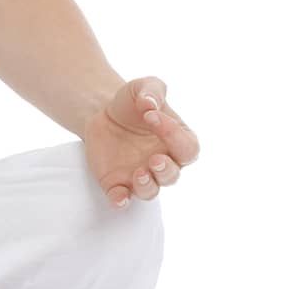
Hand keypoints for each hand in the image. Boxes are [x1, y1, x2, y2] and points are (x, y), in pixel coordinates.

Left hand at [80, 75, 199, 208]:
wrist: (102, 112)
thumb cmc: (132, 103)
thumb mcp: (143, 87)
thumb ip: (152, 91)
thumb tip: (150, 104)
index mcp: (178, 141)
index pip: (187, 147)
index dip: (173, 135)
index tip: (150, 115)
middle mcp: (164, 163)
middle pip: (173, 176)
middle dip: (165, 170)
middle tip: (154, 159)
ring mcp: (141, 175)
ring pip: (151, 191)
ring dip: (147, 186)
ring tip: (140, 174)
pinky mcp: (117, 183)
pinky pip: (122, 198)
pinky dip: (121, 200)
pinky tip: (118, 197)